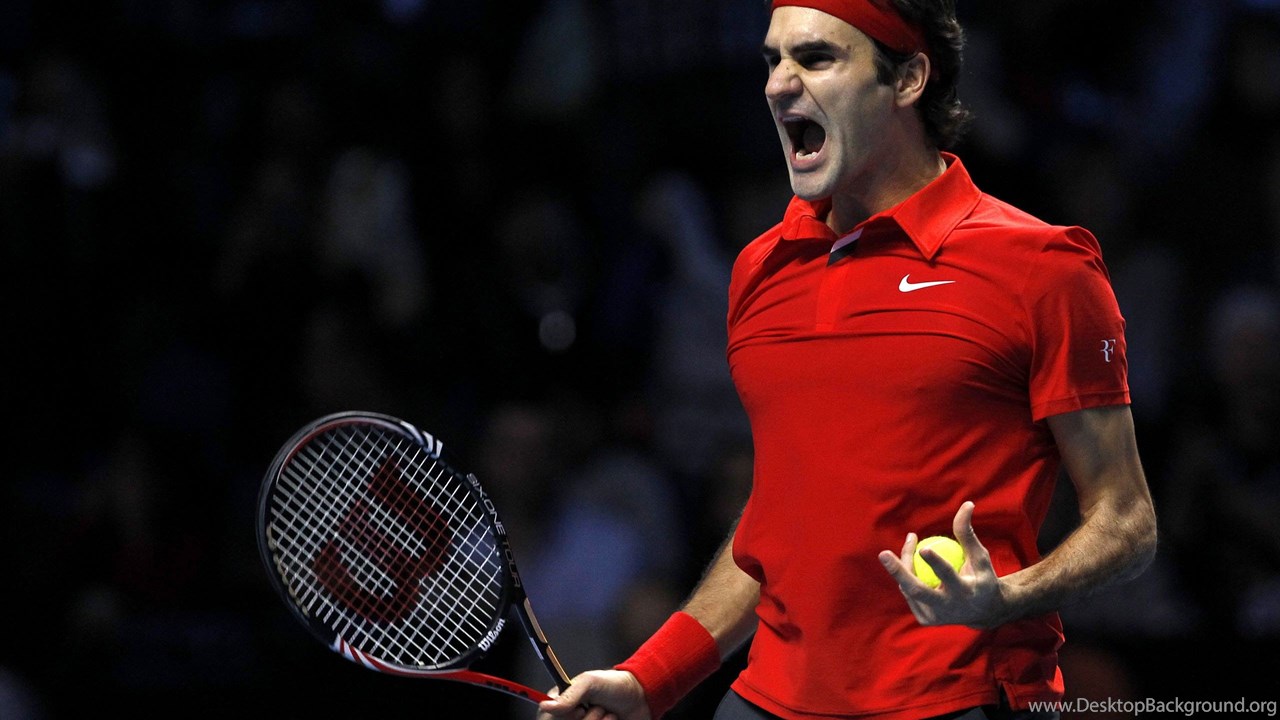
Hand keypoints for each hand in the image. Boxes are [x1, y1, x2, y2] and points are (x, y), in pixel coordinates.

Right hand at [536, 670, 650, 719]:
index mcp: (562, 702)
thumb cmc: (615, 684)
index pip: (546, 716)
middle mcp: (569, 717)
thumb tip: (545, 705)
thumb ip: (569, 695)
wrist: (642, 698)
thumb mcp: (590, 682)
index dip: (561, 717)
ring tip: (608, 714)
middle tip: (598, 708)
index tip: (578, 710)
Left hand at [877, 501, 1007, 628]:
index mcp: (964, 592)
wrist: (984, 613)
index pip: (948, 576)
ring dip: (904, 564)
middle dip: (898, 572)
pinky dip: (908, 576)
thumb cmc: (982, 577)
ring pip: (909, 588)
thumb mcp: (980, 557)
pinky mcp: (925, 619)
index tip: (924, 548)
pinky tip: (913, 562)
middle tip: (883, 553)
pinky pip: (909, 592)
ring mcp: (934, 617)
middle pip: (917, 590)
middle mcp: (947, 608)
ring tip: (911, 542)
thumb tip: (967, 504)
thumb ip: (968, 533)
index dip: (935, 563)